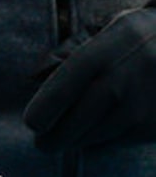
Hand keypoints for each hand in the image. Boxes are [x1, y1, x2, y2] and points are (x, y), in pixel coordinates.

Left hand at [23, 9, 155, 151]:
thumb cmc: (138, 39)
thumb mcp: (109, 33)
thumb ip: (77, 57)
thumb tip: (40, 84)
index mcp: (101, 54)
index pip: (60, 92)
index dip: (41, 113)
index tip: (32, 123)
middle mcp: (119, 83)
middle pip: (73, 125)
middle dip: (52, 140)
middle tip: (43, 144)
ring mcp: (139, 109)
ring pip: (93, 138)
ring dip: (77, 140)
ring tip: (70, 135)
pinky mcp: (153, 128)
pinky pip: (116, 142)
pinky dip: (103, 140)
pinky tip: (103, 128)